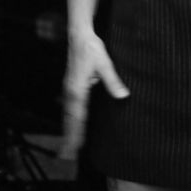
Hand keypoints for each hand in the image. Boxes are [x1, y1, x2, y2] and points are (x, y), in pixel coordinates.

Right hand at [60, 30, 128, 159]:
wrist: (79, 35)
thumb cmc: (91, 49)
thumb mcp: (105, 64)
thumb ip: (113, 81)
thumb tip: (123, 96)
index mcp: (78, 89)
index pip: (77, 116)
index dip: (77, 133)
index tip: (76, 146)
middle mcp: (70, 91)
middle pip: (69, 119)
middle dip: (69, 136)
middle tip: (68, 154)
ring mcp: (68, 89)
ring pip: (67, 114)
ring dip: (67, 129)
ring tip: (68, 145)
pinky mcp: (70, 86)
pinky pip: (68, 108)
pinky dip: (68, 119)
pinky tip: (70, 125)